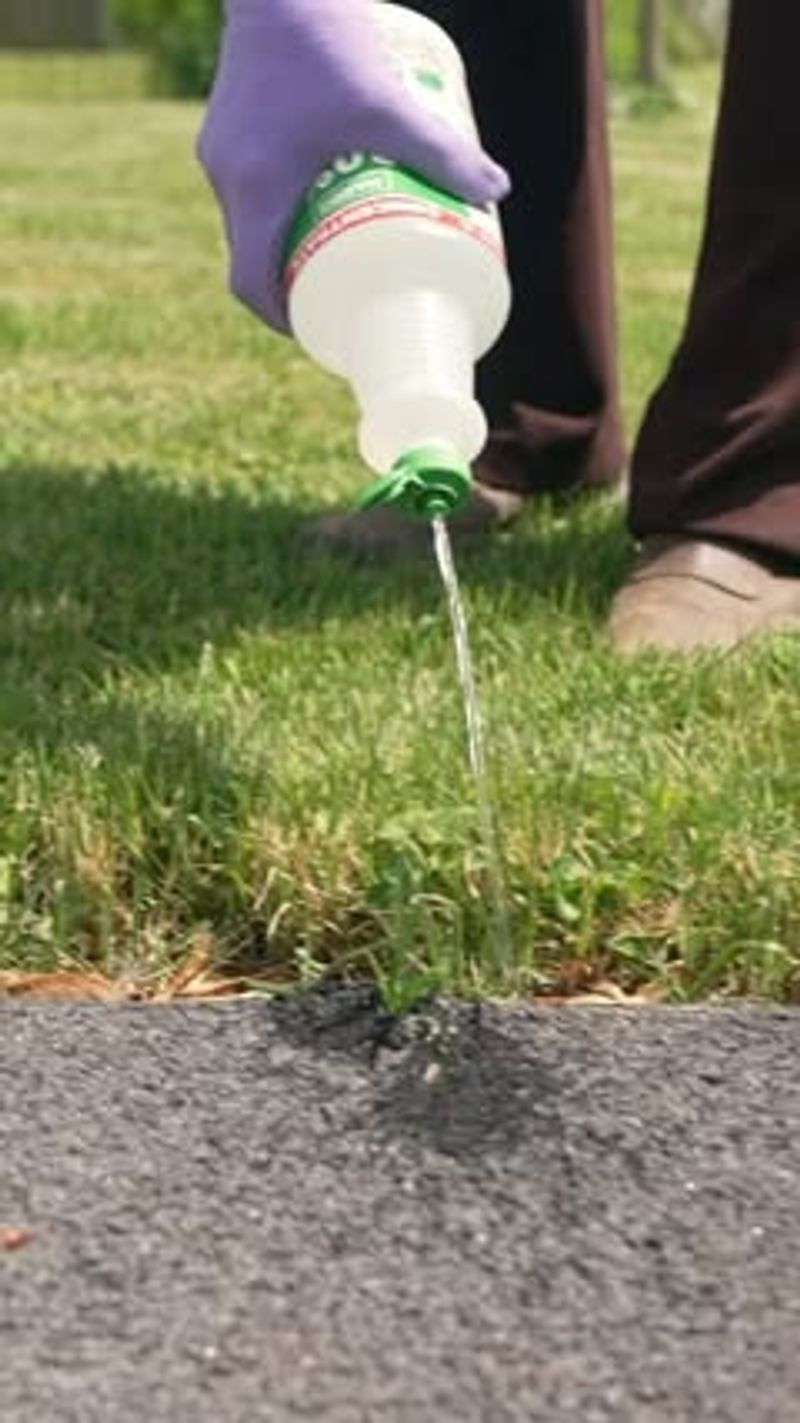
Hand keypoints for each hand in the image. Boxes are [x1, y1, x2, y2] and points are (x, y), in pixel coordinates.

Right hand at [197, 0, 508, 331]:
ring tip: (336, 250)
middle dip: (294, 285)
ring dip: (286, 245)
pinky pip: (246, 186)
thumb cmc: (327, 37)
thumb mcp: (390, 103)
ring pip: (248, 221)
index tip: (319, 330)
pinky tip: (314, 195)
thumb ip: (443, 149)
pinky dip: (275, 206)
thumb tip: (497, 189)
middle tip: (342, 294)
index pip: (252, 284)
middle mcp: (228, 177)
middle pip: (252, 257)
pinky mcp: (226, 126)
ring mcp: (221, 150)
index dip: (285, 320)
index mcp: (255, 189)